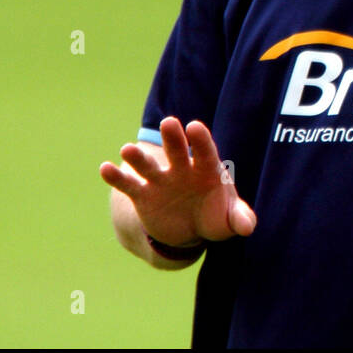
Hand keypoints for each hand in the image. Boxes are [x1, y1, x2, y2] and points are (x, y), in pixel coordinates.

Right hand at [99, 117, 256, 247]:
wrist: (192, 229)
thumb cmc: (216, 216)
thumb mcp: (230, 219)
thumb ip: (240, 219)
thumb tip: (248, 226)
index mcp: (207, 170)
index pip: (205, 152)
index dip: (200, 140)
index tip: (194, 127)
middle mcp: (182, 169)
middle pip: (177, 150)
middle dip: (173, 138)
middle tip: (169, 122)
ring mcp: (161, 180)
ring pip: (148, 166)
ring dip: (138, 159)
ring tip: (126, 150)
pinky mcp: (144, 195)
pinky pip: (129, 185)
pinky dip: (117, 177)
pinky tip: (104, 168)